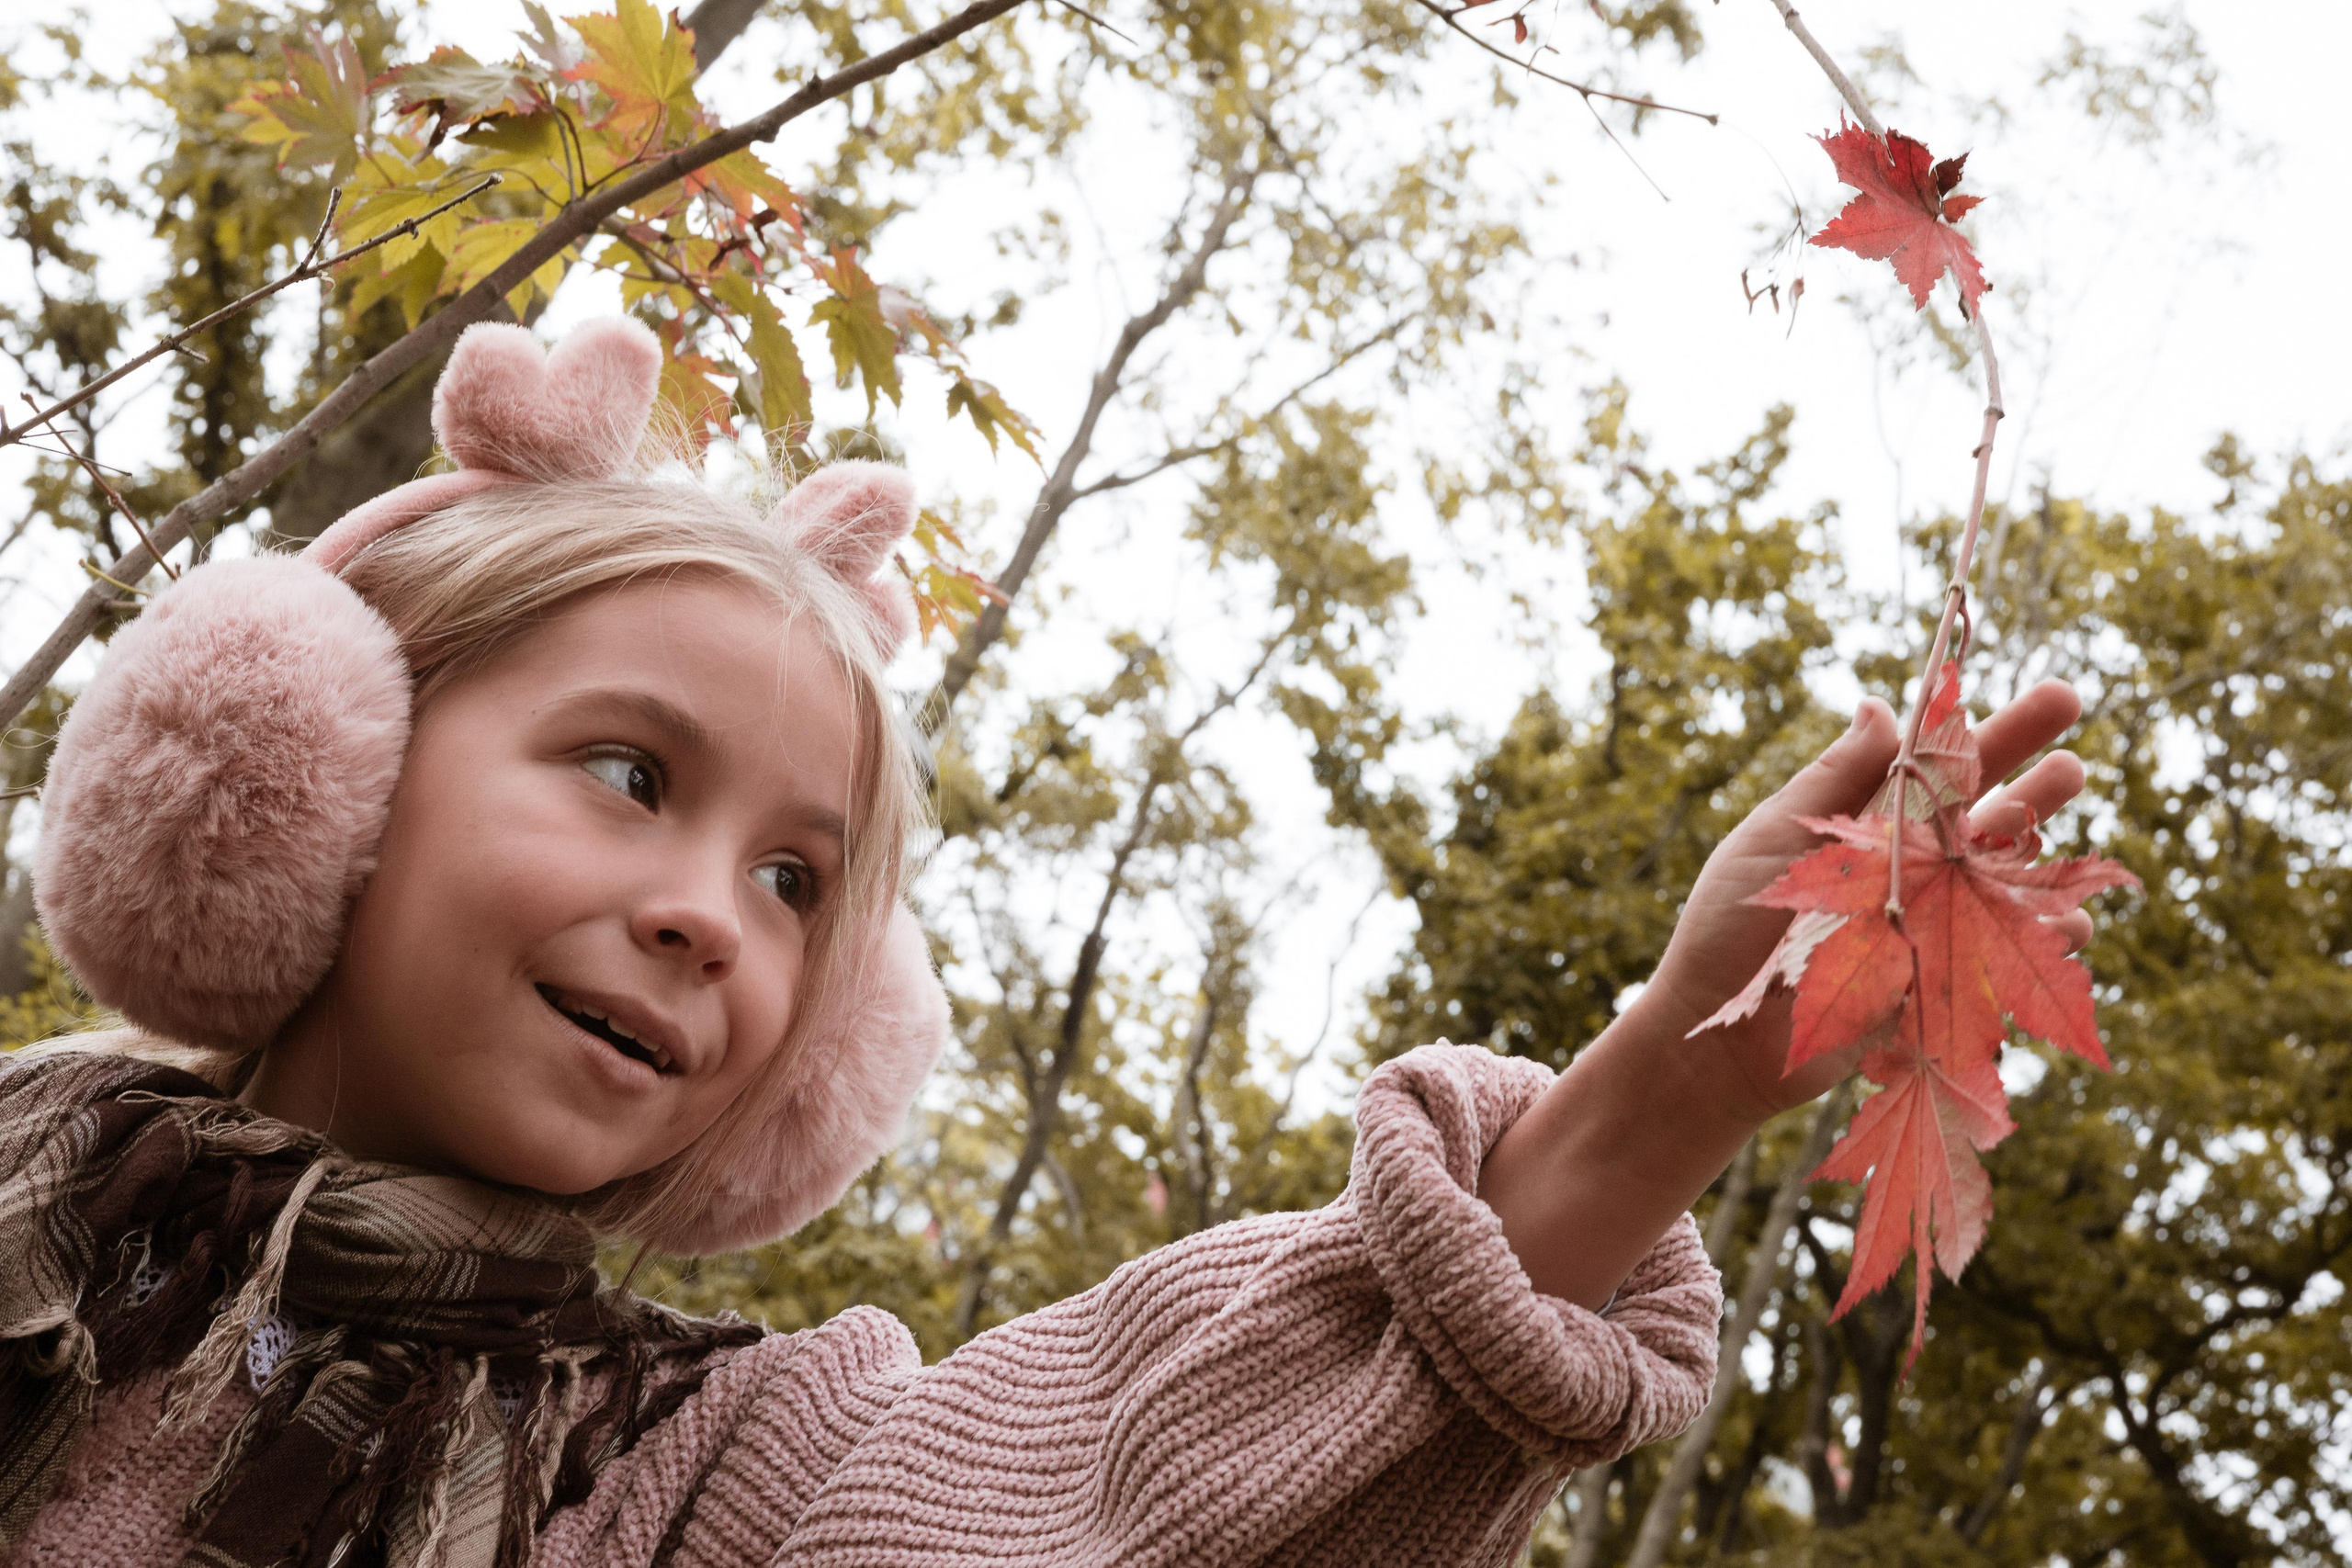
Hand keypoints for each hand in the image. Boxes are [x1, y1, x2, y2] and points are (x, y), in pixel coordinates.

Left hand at [1639, 681, 2091, 1129]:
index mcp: (1873, 826)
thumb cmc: (1729, 928)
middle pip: (1990, 824)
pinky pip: (2011, 962)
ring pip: (2012, 890)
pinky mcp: (1942, 988)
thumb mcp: (1774, 839)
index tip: (2056, 699)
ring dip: (2050, 866)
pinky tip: (2070, 923)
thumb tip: (1880, 704)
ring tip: (2074, 862)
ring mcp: (1934, 931)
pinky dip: (2048, 940)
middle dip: (2039, 792)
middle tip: (2075, 765)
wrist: (1714, 1031)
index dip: (1996, 735)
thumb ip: (1832, 778)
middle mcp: (1914, 873)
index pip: (1945, 770)